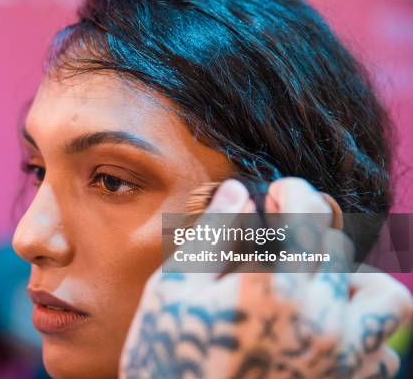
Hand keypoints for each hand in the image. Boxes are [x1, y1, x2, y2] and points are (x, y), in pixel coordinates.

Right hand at [120, 178, 412, 377]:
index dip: (293, 193)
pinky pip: (382, 352)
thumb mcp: (170, 293)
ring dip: (355, 278)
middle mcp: (319, 320)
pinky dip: (362, 331)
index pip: (306, 214)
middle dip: (309, 232)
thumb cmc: (167, 361)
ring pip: (385, 297)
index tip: (278, 194)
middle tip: (280, 239)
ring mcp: (340, 360)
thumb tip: (237, 192)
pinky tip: (323, 329)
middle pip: (337, 248)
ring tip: (318, 281)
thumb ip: (210, 238)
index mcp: (271, 289)